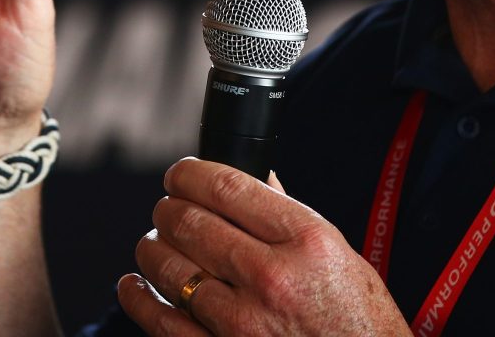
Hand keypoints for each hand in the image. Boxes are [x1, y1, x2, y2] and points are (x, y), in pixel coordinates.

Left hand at [120, 158, 410, 335]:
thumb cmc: (359, 325)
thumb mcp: (341, 258)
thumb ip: (291, 218)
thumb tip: (254, 180)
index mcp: (306, 241)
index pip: (227, 187)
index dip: (190, 172)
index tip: (180, 173)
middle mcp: (272, 277)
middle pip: (190, 221)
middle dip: (168, 208)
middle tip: (167, 209)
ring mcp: (244, 322)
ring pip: (168, 267)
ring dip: (152, 248)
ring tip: (156, 245)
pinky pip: (161, 321)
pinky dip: (138, 297)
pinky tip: (135, 286)